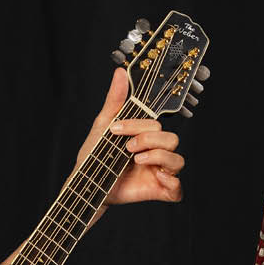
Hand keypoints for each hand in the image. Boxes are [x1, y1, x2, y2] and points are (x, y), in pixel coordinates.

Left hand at [76, 69, 184, 212]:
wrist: (85, 182)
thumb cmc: (95, 155)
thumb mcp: (104, 125)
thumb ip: (116, 99)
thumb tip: (121, 73)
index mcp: (146, 136)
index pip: (156, 124)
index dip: (139, 125)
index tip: (116, 129)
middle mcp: (156, 152)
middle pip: (172, 139)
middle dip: (149, 140)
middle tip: (128, 147)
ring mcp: (159, 172)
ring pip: (178, 160)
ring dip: (158, 157)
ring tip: (137, 160)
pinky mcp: (158, 191)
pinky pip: (178, 188)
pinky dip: (171, 182)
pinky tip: (156, 177)